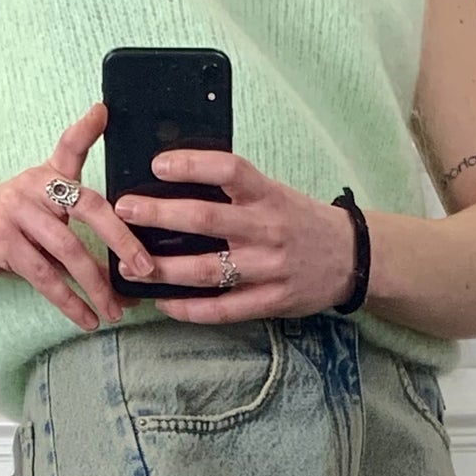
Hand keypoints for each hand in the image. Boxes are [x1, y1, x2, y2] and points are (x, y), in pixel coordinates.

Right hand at [0, 102, 156, 330]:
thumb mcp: (34, 224)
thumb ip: (71, 242)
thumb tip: (119, 282)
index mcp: (45, 178)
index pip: (69, 148)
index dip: (86, 131)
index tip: (105, 113)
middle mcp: (34, 187)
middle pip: (88, 206)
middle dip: (122, 240)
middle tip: (146, 269)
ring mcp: (16, 211)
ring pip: (68, 249)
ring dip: (96, 285)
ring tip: (115, 311)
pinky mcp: (0, 240)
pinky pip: (44, 275)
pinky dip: (69, 301)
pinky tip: (85, 319)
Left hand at [113, 150, 358, 321]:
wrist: (352, 258)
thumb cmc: (302, 221)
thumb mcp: (276, 194)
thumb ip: (237, 192)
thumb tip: (181, 181)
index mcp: (269, 195)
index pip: (230, 169)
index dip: (193, 165)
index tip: (157, 165)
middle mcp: (268, 229)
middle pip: (207, 220)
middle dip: (160, 215)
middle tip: (123, 210)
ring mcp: (269, 269)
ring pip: (208, 270)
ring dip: (165, 269)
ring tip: (131, 265)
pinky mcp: (271, 302)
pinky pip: (223, 310)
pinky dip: (190, 309)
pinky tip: (163, 303)